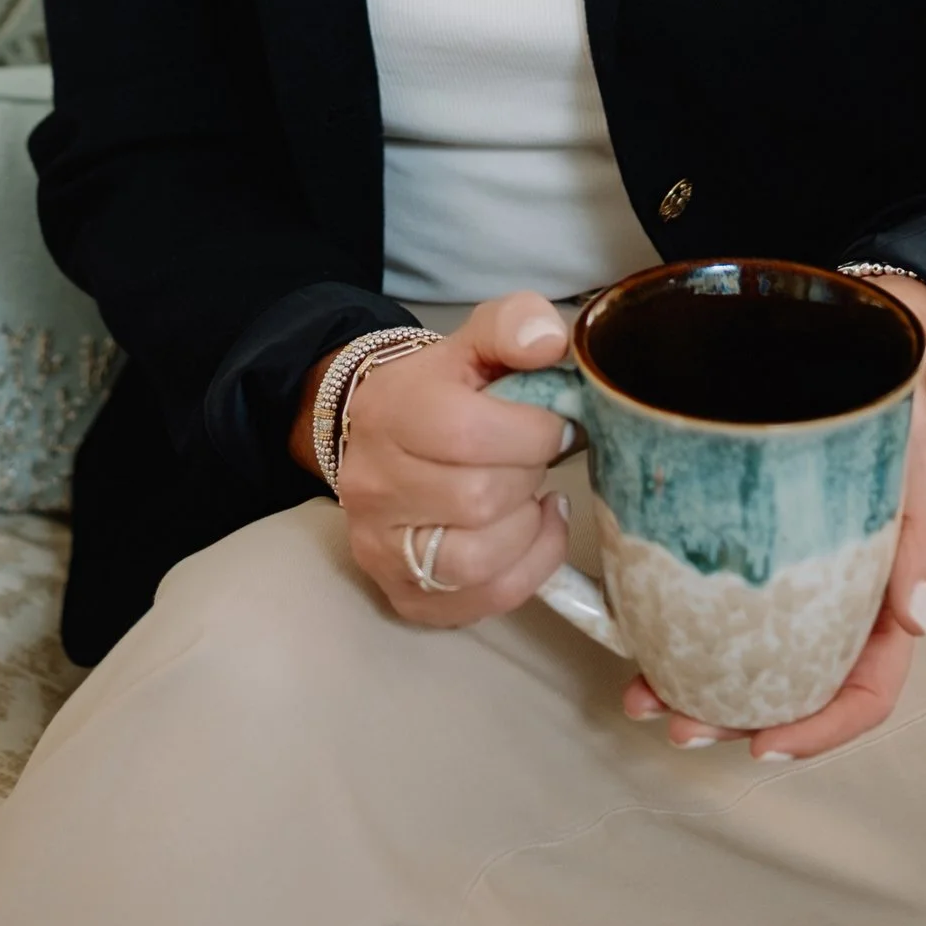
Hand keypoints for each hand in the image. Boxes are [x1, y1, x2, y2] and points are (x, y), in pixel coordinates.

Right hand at [332, 294, 577, 628]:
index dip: (533, 432)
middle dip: (529, 474)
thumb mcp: (474, 340)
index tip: (552, 423)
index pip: (471, 434)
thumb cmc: (440, 390)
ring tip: (530, 494)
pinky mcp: (404, 595)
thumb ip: (515, 324)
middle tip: (534, 457)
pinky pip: (484, 600)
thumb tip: (550, 340)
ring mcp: (382, 548)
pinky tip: (531, 530)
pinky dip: (528, 568)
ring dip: (528, 526)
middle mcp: (373, 486)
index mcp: (392, 412)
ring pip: (480, 559)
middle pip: (481, 498)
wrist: (379, 437)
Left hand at [623, 289, 925, 760]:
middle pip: (790, 686)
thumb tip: (915, 620)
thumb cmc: (894, 411)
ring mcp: (784, 574)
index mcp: (884, 598)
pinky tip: (636, 631)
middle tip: (675, 723)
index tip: (764, 743)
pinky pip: (709, 596)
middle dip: (732, 718)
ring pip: (742, 654)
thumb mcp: (923, 466)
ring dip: (692, 685)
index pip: (867, 689)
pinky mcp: (742, 540)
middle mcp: (832, 600)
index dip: (821, 729)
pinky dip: (673, 624)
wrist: (850, 344)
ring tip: (641, 693)